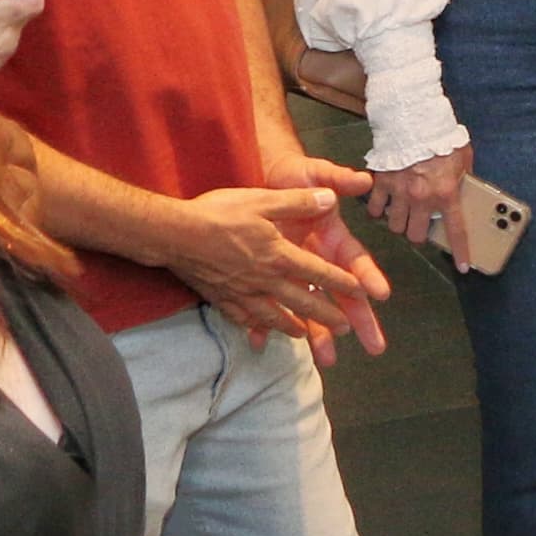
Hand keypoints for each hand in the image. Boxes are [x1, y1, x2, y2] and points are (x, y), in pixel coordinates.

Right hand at [148, 183, 377, 343]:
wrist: (173, 234)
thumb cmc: (217, 214)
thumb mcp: (261, 200)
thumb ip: (298, 202)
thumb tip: (331, 198)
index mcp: (279, 256)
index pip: (319, 273)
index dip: (343, 283)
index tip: (361, 293)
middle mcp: (265, 281)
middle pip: (303, 303)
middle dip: (327, 316)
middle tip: (345, 328)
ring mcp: (242, 294)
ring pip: (274, 317)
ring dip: (293, 327)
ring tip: (305, 336)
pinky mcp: (221, 299)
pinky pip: (243, 319)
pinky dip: (255, 328)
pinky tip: (258, 332)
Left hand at [262, 146, 389, 362]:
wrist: (262, 179)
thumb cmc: (293, 176)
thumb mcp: (315, 172)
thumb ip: (337, 178)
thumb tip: (363, 180)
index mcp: (333, 240)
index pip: (356, 261)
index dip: (369, 276)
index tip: (380, 293)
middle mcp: (320, 261)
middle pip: (342, 296)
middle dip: (358, 321)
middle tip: (375, 346)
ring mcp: (297, 272)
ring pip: (310, 307)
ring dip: (319, 333)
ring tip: (326, 358)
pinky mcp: (272, 277)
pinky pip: (270, 304)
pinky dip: (266, 323)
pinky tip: (263, 341)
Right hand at [368, 144, 477, 271]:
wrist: (412, 119)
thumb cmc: (440, 136)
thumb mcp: (463, 157)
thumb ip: (464, 177)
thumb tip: (466, 187)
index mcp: (446, 193)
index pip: (456, 231)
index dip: (461, 252)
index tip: (463, 266)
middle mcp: (422, 198)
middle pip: (416, 236)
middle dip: (419, 233)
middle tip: (422, 224)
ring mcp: (399, 193)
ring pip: (395, 226)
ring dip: (400, 223)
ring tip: (404, 214)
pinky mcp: (381, 184)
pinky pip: (376, 209)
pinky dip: (379, 210)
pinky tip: (384, 204)